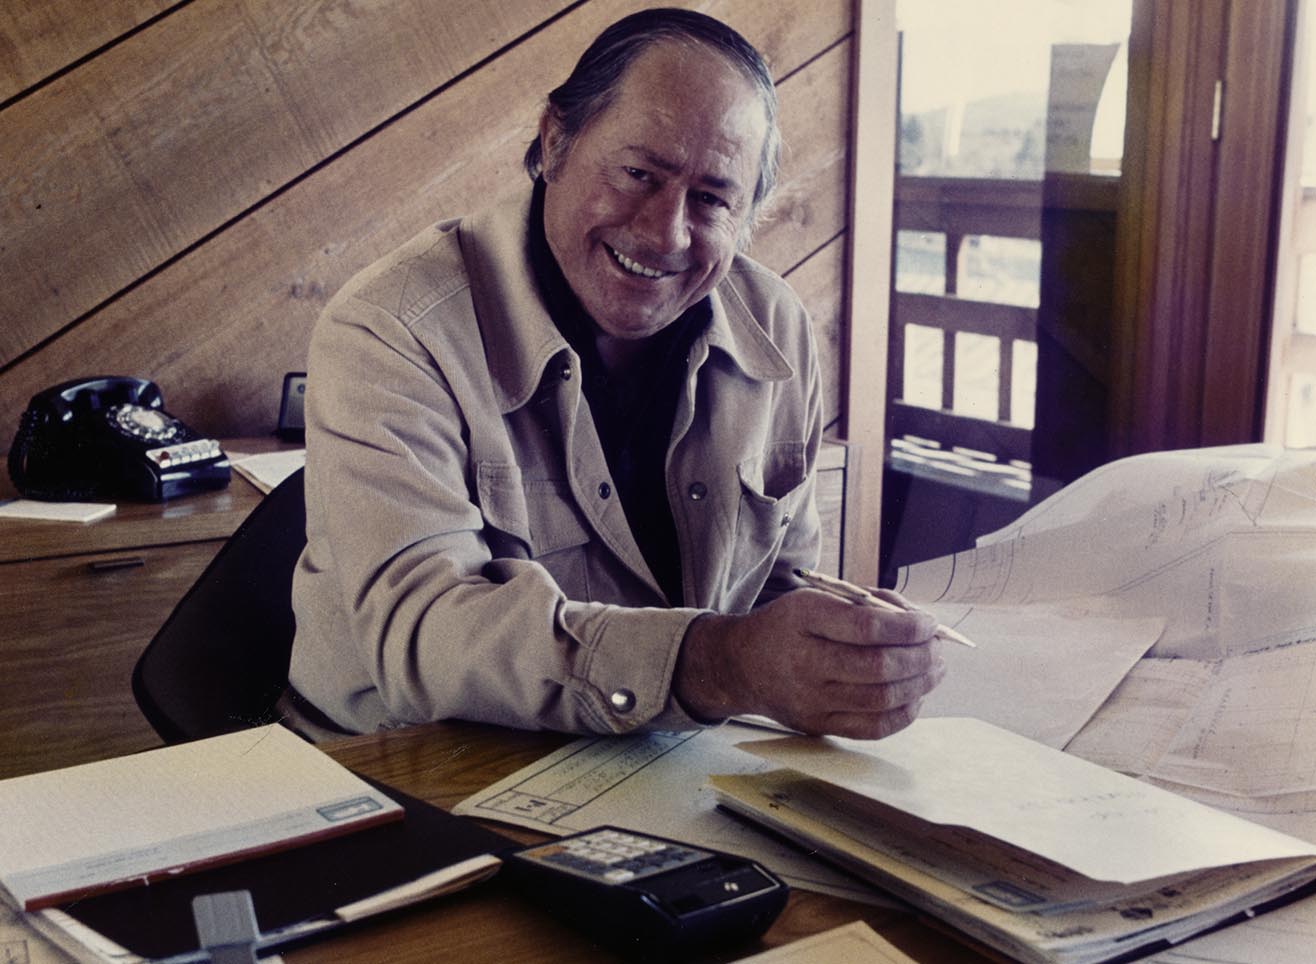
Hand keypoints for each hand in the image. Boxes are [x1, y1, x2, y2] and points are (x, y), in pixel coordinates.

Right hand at [673, 588, 944, 738]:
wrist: (741, 665)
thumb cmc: (788, 626)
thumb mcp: (815, 599)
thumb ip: (865, 605)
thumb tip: (920, 623)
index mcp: (803, 619)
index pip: (866, 627)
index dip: (907, 627)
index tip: (928, 623)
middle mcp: (804, 662)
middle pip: (879, 667)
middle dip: (920, 657)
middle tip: (937, 648)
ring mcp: (811, 700)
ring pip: (881, 700)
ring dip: (920, 684)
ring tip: (934, 669)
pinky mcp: (819, 725)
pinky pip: (873, 728)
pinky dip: (904, 713)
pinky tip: (914, 696)